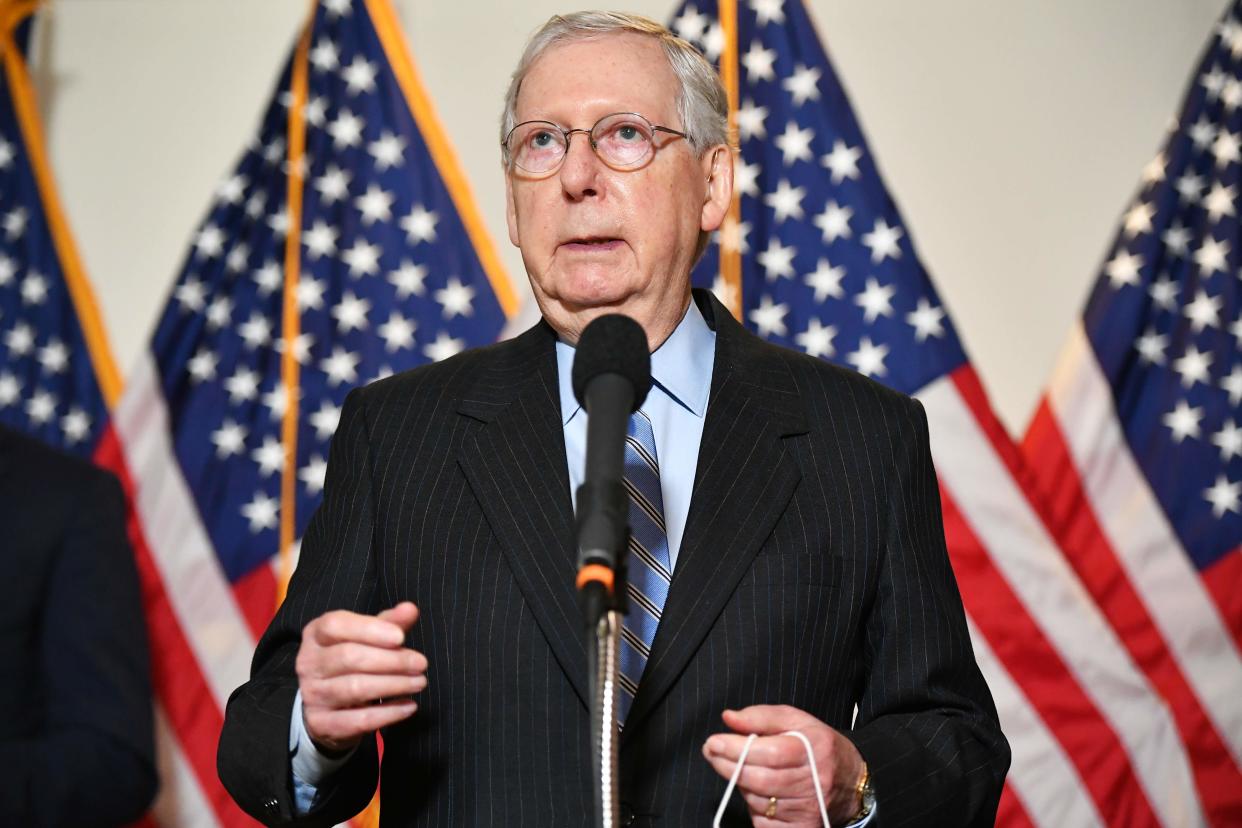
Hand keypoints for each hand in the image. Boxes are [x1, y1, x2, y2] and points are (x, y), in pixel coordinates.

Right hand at [296, 601, 426, 753]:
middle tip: (420, 663)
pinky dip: (388, 713)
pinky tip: (409, 706)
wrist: (328, 707)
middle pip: (349, 657)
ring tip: (419, 682)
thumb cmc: (352, 662)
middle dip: (391, 660)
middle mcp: (308, 663)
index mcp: (316, 634)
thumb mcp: (368, 637)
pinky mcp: (321, 723)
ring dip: (394, 685)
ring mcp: (312, 695)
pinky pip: (358, 719)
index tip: (401, 638)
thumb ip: (389, 623)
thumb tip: (410, 609)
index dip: (369, 630)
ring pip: (355, 688)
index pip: (335, 625)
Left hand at [702, 705, 864, 825]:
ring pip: (759, 801)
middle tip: (712, 752)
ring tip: (742, 769)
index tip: (713, 742)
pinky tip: (759, 792)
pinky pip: (764, 822)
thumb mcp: (796, 720)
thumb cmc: (818, 746)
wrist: (851, 782)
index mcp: (814, 750)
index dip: (737, 749)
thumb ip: (761, 716)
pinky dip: (754, 806)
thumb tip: (729, 718)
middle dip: (729, 766)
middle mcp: (813, 782)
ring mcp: (807, 809)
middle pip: (761, 780)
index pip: (770, 752)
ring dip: (742, 785)